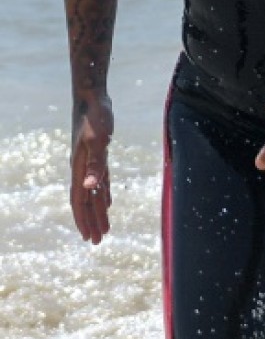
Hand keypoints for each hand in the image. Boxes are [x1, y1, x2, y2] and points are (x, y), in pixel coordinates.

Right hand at [70, 95, 113, 243]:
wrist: (92, 96)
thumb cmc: (95, 117)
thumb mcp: (98, 141)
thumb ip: (96, 166)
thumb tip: (89, 189)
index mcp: (80, 168)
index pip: (80, 201)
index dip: (84, 220)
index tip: (89, 238)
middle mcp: (82, 168)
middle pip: (86, 201)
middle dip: (92, 222)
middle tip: (98, 242)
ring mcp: (89, 161)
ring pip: (94, 193)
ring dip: (99, 211)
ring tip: (105, 228)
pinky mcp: (98, 154)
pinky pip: (101, 181)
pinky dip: (104, 194)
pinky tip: (109, 203)